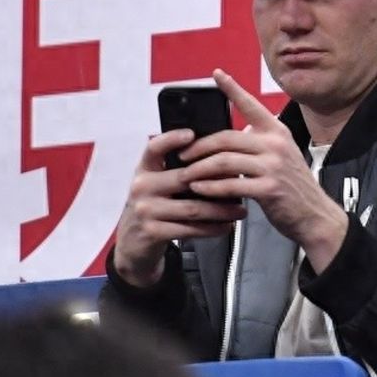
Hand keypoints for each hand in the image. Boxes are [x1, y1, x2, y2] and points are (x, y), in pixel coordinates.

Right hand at [113, 129, 247, 287]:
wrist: (133, 242)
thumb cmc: (155, 206)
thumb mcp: (159, 183)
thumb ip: (179, 170)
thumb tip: (222, 157)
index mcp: (145, 169)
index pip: (154, 147)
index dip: (171, 139)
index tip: (192, 134)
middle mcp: (142, 186)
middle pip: (184, 179)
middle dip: (218, 182)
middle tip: (243, 183)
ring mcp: (145, 210)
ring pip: (192, 208)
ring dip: (221, 211)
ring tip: (241, 211)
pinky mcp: (152, 231)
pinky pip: (190, 229)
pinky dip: (212, 228)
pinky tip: (226, 226)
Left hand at [178, 70, 348, 272]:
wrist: (314, 214)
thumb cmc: (291, 187)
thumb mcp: (280, 157)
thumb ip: (257, 145)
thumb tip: (224, 141)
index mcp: (278, 132)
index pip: (251, 105)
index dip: (232, 88)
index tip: (217, 74)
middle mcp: (276, 144)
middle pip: (226, 138)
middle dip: (199, 147)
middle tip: (182, 154)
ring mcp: (274, 166)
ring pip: (224, 161)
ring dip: (199, 169)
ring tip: (185, 175)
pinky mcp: (269, 188)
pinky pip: (231, 185)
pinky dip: (210, 188)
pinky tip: (200, 190)